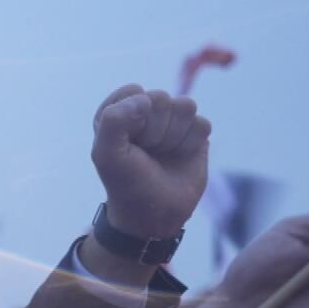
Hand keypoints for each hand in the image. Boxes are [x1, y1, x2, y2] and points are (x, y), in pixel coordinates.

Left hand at [92, 85, 211, 239]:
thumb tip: (145, 98)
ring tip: (162, 155)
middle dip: (154, 129)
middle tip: (146, 152)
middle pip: (160, 97)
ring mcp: (173, 122)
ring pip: (185, 107)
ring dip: (173, 136)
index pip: (133, 92)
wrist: (154, 215)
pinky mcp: (196, 134)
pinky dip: (191, 144)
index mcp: (120, 112)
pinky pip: (202, 124)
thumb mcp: (106, 154)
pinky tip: (180, 157)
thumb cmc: (126, 183)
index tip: (127, 141)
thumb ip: (113, 120)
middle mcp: (147, 113)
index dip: (132, 117)